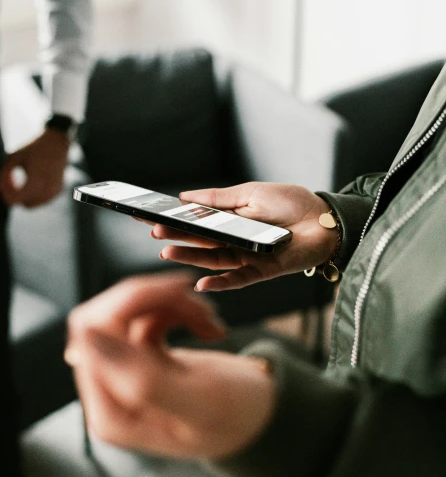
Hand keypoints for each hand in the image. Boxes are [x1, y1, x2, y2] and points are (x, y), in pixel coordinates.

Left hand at [0, 129, 69, 207]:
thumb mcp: (14, 158)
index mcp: (35, 184)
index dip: (6, 193)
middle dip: (15, 195)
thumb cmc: (33, 148)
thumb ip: (0, 176)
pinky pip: (40, 200)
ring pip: (32, 204)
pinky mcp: (57, 192)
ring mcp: (53, 193)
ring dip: (24, 195)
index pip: (13, 201)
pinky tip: (31, 178)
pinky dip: (33, 194)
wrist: (58, 142)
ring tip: (21, 178)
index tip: (6, 180)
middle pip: (23, 205)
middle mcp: (46, 192)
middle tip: (12, 180)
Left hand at [65, 273, 275, 458]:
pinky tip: (208, 327)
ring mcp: (122, 375)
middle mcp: (108, 395)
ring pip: (124, 311)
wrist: (263, 419)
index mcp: (112, 414)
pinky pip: (142, 315)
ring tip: (211, 320)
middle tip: (198, 301)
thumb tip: (85, 338)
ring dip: (170, 304)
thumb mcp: (199, 401)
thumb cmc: (238, 417)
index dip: (130, 301)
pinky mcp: (138, 358)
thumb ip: (143, 379)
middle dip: (151, 299)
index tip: (181, 291)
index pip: (91, 335)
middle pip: (103, 317)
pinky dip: (177, 311)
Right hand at [151, 182, 337, 290]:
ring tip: (167, 251)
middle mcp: (235, 241)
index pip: (197, 223)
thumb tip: (185, 197)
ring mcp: (247, 257)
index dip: (175, 222)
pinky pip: (237, 280)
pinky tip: (201, 283)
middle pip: (201, 242)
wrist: (326, 219)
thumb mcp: (251, 193)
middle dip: (177, 237)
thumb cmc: (292, 203)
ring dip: (190, 258)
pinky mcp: (262, 271)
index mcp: (230, 221)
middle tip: (153, 232)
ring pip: (213, 261)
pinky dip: (220, 284)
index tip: (151, 218)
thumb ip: (218, 199)